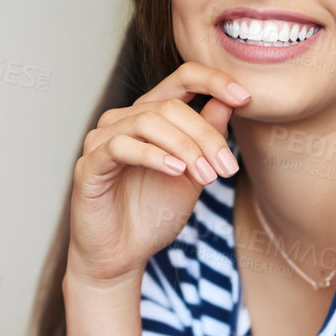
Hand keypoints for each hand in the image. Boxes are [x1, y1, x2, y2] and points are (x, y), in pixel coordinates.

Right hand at [67, 62, 251, 287]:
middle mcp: (123, 120)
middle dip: (206, 137)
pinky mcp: (90, 164)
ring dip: (185, 148)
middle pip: (171, 106)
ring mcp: (102, 139)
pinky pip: (121, 146)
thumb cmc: (152, 214)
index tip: (246, 97)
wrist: (122, 256)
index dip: (214, 80)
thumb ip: (207, 137)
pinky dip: (153, 155)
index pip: (182, 78)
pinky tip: (176, 171)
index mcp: (150, 115)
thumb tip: (230, 100)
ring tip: (206, 178)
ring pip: (148, 121)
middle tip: (227, 168)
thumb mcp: (193, 173)